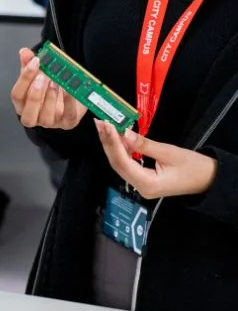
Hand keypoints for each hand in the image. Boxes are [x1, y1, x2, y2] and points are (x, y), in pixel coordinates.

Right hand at [12, 48, 86, 129]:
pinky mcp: (68, 122)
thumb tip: (24, 52)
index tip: (35, 62)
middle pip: (27, 114)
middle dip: (35, 94)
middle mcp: (34, 116)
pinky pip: (68, 115)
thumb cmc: (50, 88)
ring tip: (56, 80)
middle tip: (43, 75)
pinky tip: (70, 88)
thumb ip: (29, 64)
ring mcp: (51, 122)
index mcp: (23, 104)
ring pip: (46, 117)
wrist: (72, 96)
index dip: (24, 79)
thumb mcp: (38, 75)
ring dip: (51, 97)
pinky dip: (69, 101)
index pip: (17, 95)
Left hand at [95, 120, 217, 198]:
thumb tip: (124, 133)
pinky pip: (128, 164)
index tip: (106, 125)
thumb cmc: (195, 167)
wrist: (210, 179)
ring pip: (120, 163)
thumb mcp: (169, 152)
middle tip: (100, 123)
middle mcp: (140, 187)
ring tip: (105, 127)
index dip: (112, 143)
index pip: (122, 162)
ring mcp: (141, 185)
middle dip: (108, 142)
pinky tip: (117, 137)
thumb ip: (144, 144)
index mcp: (147, 184)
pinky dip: (122, 150)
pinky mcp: (143, 179)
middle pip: (117, 163)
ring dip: (113, 145)